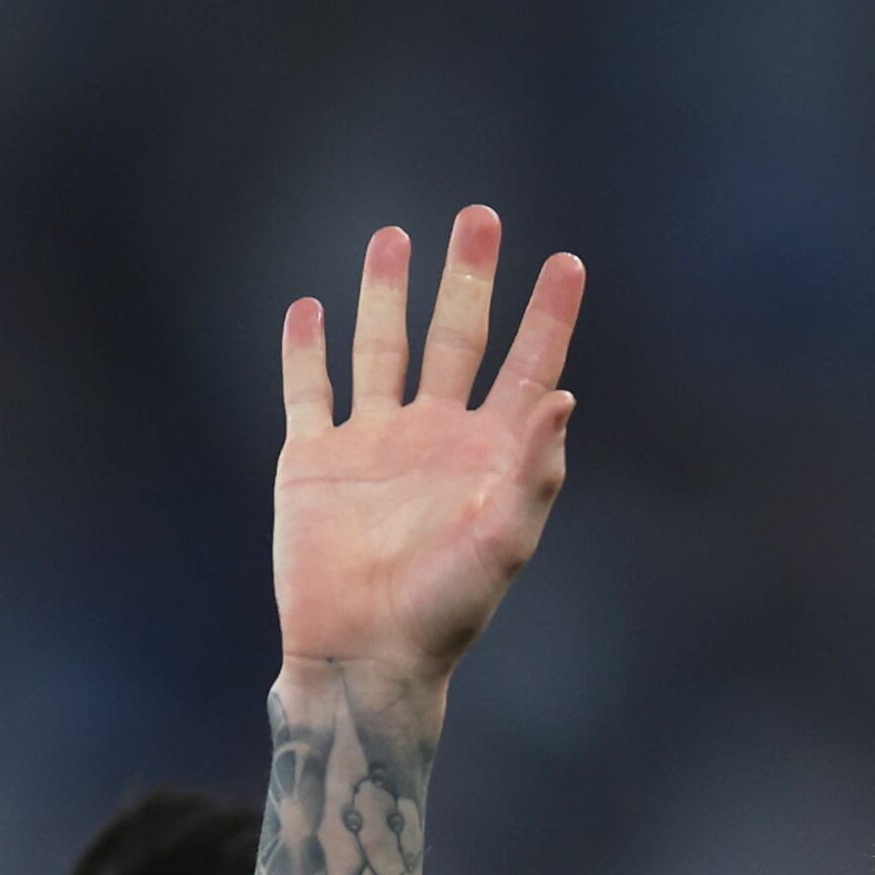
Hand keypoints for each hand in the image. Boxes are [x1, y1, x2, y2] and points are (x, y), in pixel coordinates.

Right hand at [276, 206, 584, 679]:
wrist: (361, 657)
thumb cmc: (444, 614)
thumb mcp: (502, 544)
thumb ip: (535, 472)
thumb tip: (565, 395)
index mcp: (488, 455)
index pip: (527, 367)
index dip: (548, 316)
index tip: (568, 262)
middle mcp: (434, 438)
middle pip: (457, 338)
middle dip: (467, 278)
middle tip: (479, 217)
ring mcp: (373, 445)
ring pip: (382, 349)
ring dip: (387, 293)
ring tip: (393, 237)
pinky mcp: (315, 462)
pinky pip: (309, 392)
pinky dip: (306, 351)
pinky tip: (310, 310)